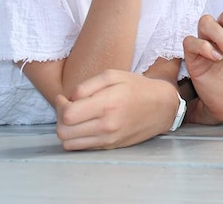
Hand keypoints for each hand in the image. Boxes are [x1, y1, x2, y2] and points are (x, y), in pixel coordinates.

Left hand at [55, 69, 177, 149]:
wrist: (162, 107)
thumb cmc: (137, 87)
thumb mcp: (113, 75)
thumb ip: (87, 85)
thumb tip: (69, 99)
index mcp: (107, 104)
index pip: (67, 115)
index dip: (59, 105)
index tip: (64, 98)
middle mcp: (106, 125)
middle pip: (63, 131)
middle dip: (59, 118)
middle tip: (67, 107)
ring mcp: (108, 139)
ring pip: (69, 143)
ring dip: (66, 129)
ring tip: (74, 117)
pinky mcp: (110, 146)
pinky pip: (81, 147)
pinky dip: (76, 137)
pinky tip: (84, 124)